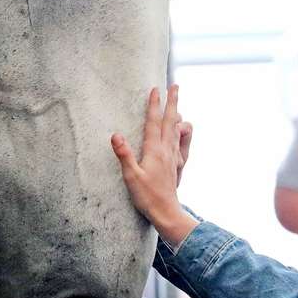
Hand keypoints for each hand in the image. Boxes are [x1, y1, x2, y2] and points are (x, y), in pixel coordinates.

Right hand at [112, 86, 199, 246]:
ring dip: (177, 114)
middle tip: (175, 86)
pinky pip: (181, 143)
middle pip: (171, 120)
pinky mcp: (176, 164)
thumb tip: (115, 135)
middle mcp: (167, 150)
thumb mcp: (131, 176)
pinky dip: (182, 132)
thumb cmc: (147, 196)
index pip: (154, 122)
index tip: (155, 89)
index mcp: (155, 150)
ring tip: (177, 105)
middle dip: (173, 102)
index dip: (154, 104)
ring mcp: (173, 156)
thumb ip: (124, 155)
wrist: (166, 212)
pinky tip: (180, 131)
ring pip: (178, 129)